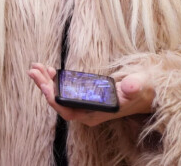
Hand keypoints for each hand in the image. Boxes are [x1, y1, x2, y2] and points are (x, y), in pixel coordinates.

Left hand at [27, 63, 154, 126]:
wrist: (146, 91)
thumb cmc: (143, 90)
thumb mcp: (141, 86)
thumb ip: (134, 86)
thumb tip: (127, 87)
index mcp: (98, 113)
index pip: (70, 112)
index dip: (56, 101)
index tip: (45, 88)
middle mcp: (89, 111)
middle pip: (61, 103)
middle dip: (45, 88)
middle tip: (33, 71)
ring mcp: (86, 103)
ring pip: (61, 96)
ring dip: (46, 82)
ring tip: (36, 67)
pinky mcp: (86, 95)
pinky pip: (66, 90)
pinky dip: (55, 80)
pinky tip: (48, 69)